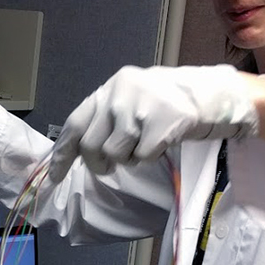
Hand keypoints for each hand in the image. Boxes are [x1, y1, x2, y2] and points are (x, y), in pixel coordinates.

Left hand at [47, 65, 259, 181]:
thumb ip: (106, 117)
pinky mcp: (161, 125)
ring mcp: (141, 109)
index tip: (53, 175)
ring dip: (127, 159)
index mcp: (109, 89)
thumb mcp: (131, 98)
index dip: (63, 153)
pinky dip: (150, 157)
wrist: (211, 94)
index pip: (75, 124)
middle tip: (111, 165)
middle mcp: (119, 95)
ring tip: (143, 145)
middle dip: (98, 163)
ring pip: (115, 154)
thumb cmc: (166, 101)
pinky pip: (142, 158)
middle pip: (91, 146)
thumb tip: (78, 150)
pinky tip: (162, 142)